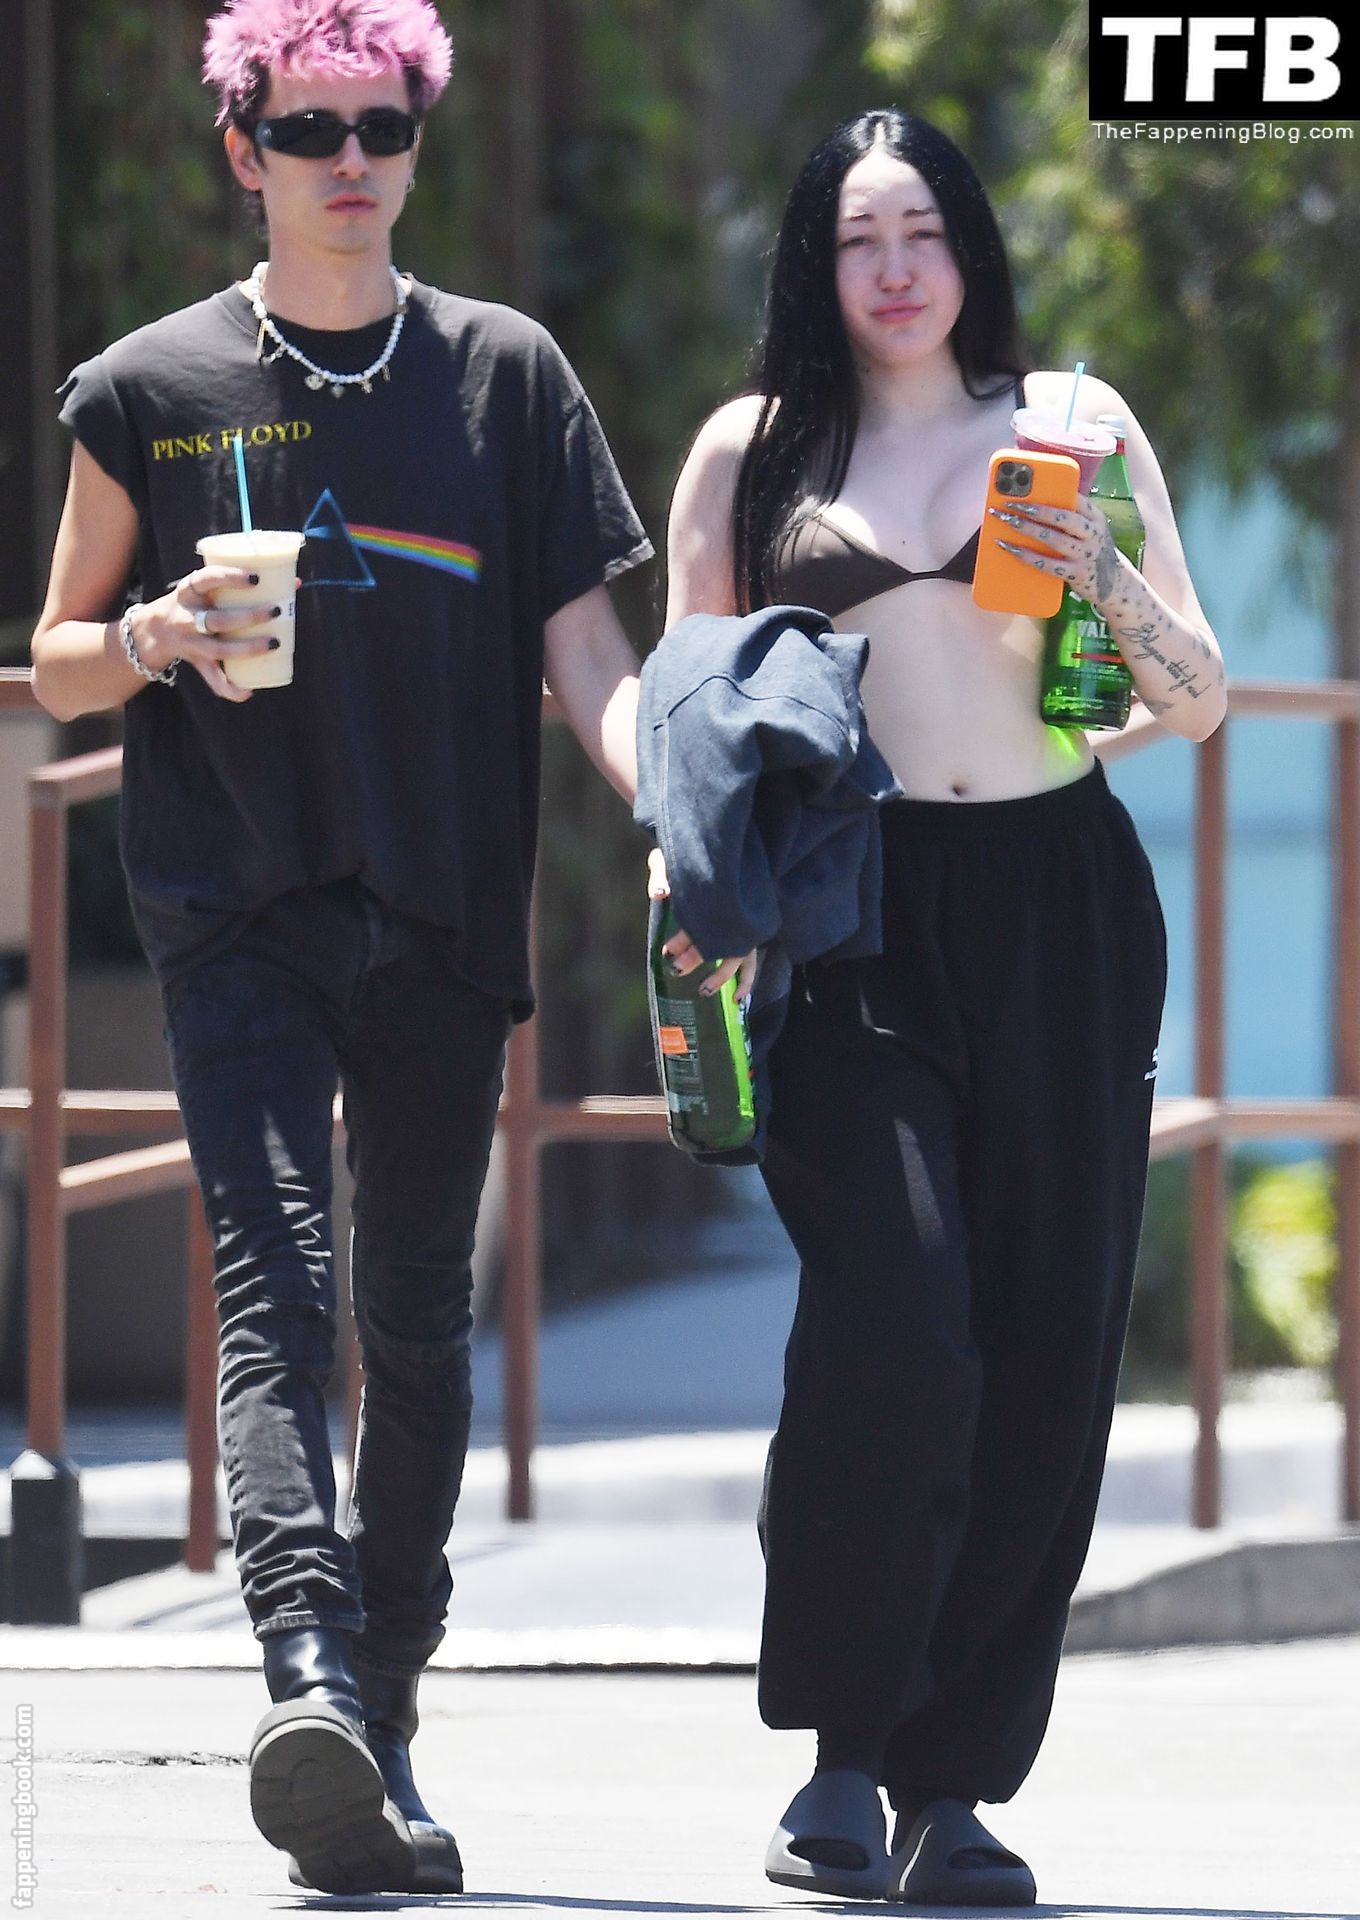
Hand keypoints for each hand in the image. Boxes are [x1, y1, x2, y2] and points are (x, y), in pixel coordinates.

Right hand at [128, 567, 283, 702]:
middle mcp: (187, 617)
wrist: (155, 630)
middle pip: (217, 620)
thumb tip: (294, 582)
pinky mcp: (197, 662)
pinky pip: (212, 678)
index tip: (256, 578)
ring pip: (219, 649)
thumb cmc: (198, 604)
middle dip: (248, 617)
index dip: (229, 577)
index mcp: (189, 591)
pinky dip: (230, 688)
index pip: (206, 579)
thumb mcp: (207, 589)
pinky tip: (248, 692)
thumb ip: (243, 587)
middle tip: (276, 610)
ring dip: (248, 649)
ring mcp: (191, 642)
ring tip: (274, 643)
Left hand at [647, 848, 758, 1001]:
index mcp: (715, 893)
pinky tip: (737, 998)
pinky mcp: (746, 930)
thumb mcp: (671, 856)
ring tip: (704, 991)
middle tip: (677, 968)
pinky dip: (746, 980)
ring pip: (739, 955)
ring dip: (723, 976)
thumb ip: (663, 873)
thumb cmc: (691, 854)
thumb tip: (660, 894)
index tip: (668, 949)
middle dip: (697, 957)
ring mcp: (742, 922)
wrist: (712, 845)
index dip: (685, 937)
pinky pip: (750, 960)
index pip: (702, 918)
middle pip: (720, 939)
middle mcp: (732, 911)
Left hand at [988, 498, 1131, 609]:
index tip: (1029, 484)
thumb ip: (1069, 517)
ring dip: (1028, 529)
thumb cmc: (1090, 550)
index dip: (1052, 490)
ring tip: (1007, 521)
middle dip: (1035, 508)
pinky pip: (1048, 565)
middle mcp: (1094, 534)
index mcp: (1096, 517)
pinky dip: (1027, 556)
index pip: (1075, 498)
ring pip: (1054, 539)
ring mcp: (1086, 555)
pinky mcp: (1077, 575)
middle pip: (1063, 517)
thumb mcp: (1088, 530)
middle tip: (1011, 503)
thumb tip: (1032, 502)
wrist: (1113, 584)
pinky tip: (1011, 549)